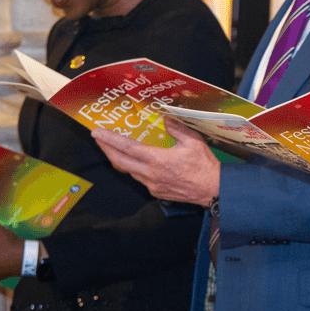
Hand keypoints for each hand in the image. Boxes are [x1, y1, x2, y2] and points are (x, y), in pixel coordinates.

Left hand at [92, 119, 218, 205]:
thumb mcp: (193, 141)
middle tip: (98, 138)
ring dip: (119, 159)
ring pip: (129, 171)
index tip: (96, 132)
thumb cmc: (204, 166)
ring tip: (115, 149)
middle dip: (106, 149)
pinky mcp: (157, 192)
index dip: (109, 139)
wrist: (213, 190)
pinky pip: (140, 179)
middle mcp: (150, 174)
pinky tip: (136, 162)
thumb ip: (177, 128)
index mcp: (156, 160)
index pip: (127, 148)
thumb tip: (166, 118)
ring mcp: (152, 185)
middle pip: (120, 161)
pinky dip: (134, 169)